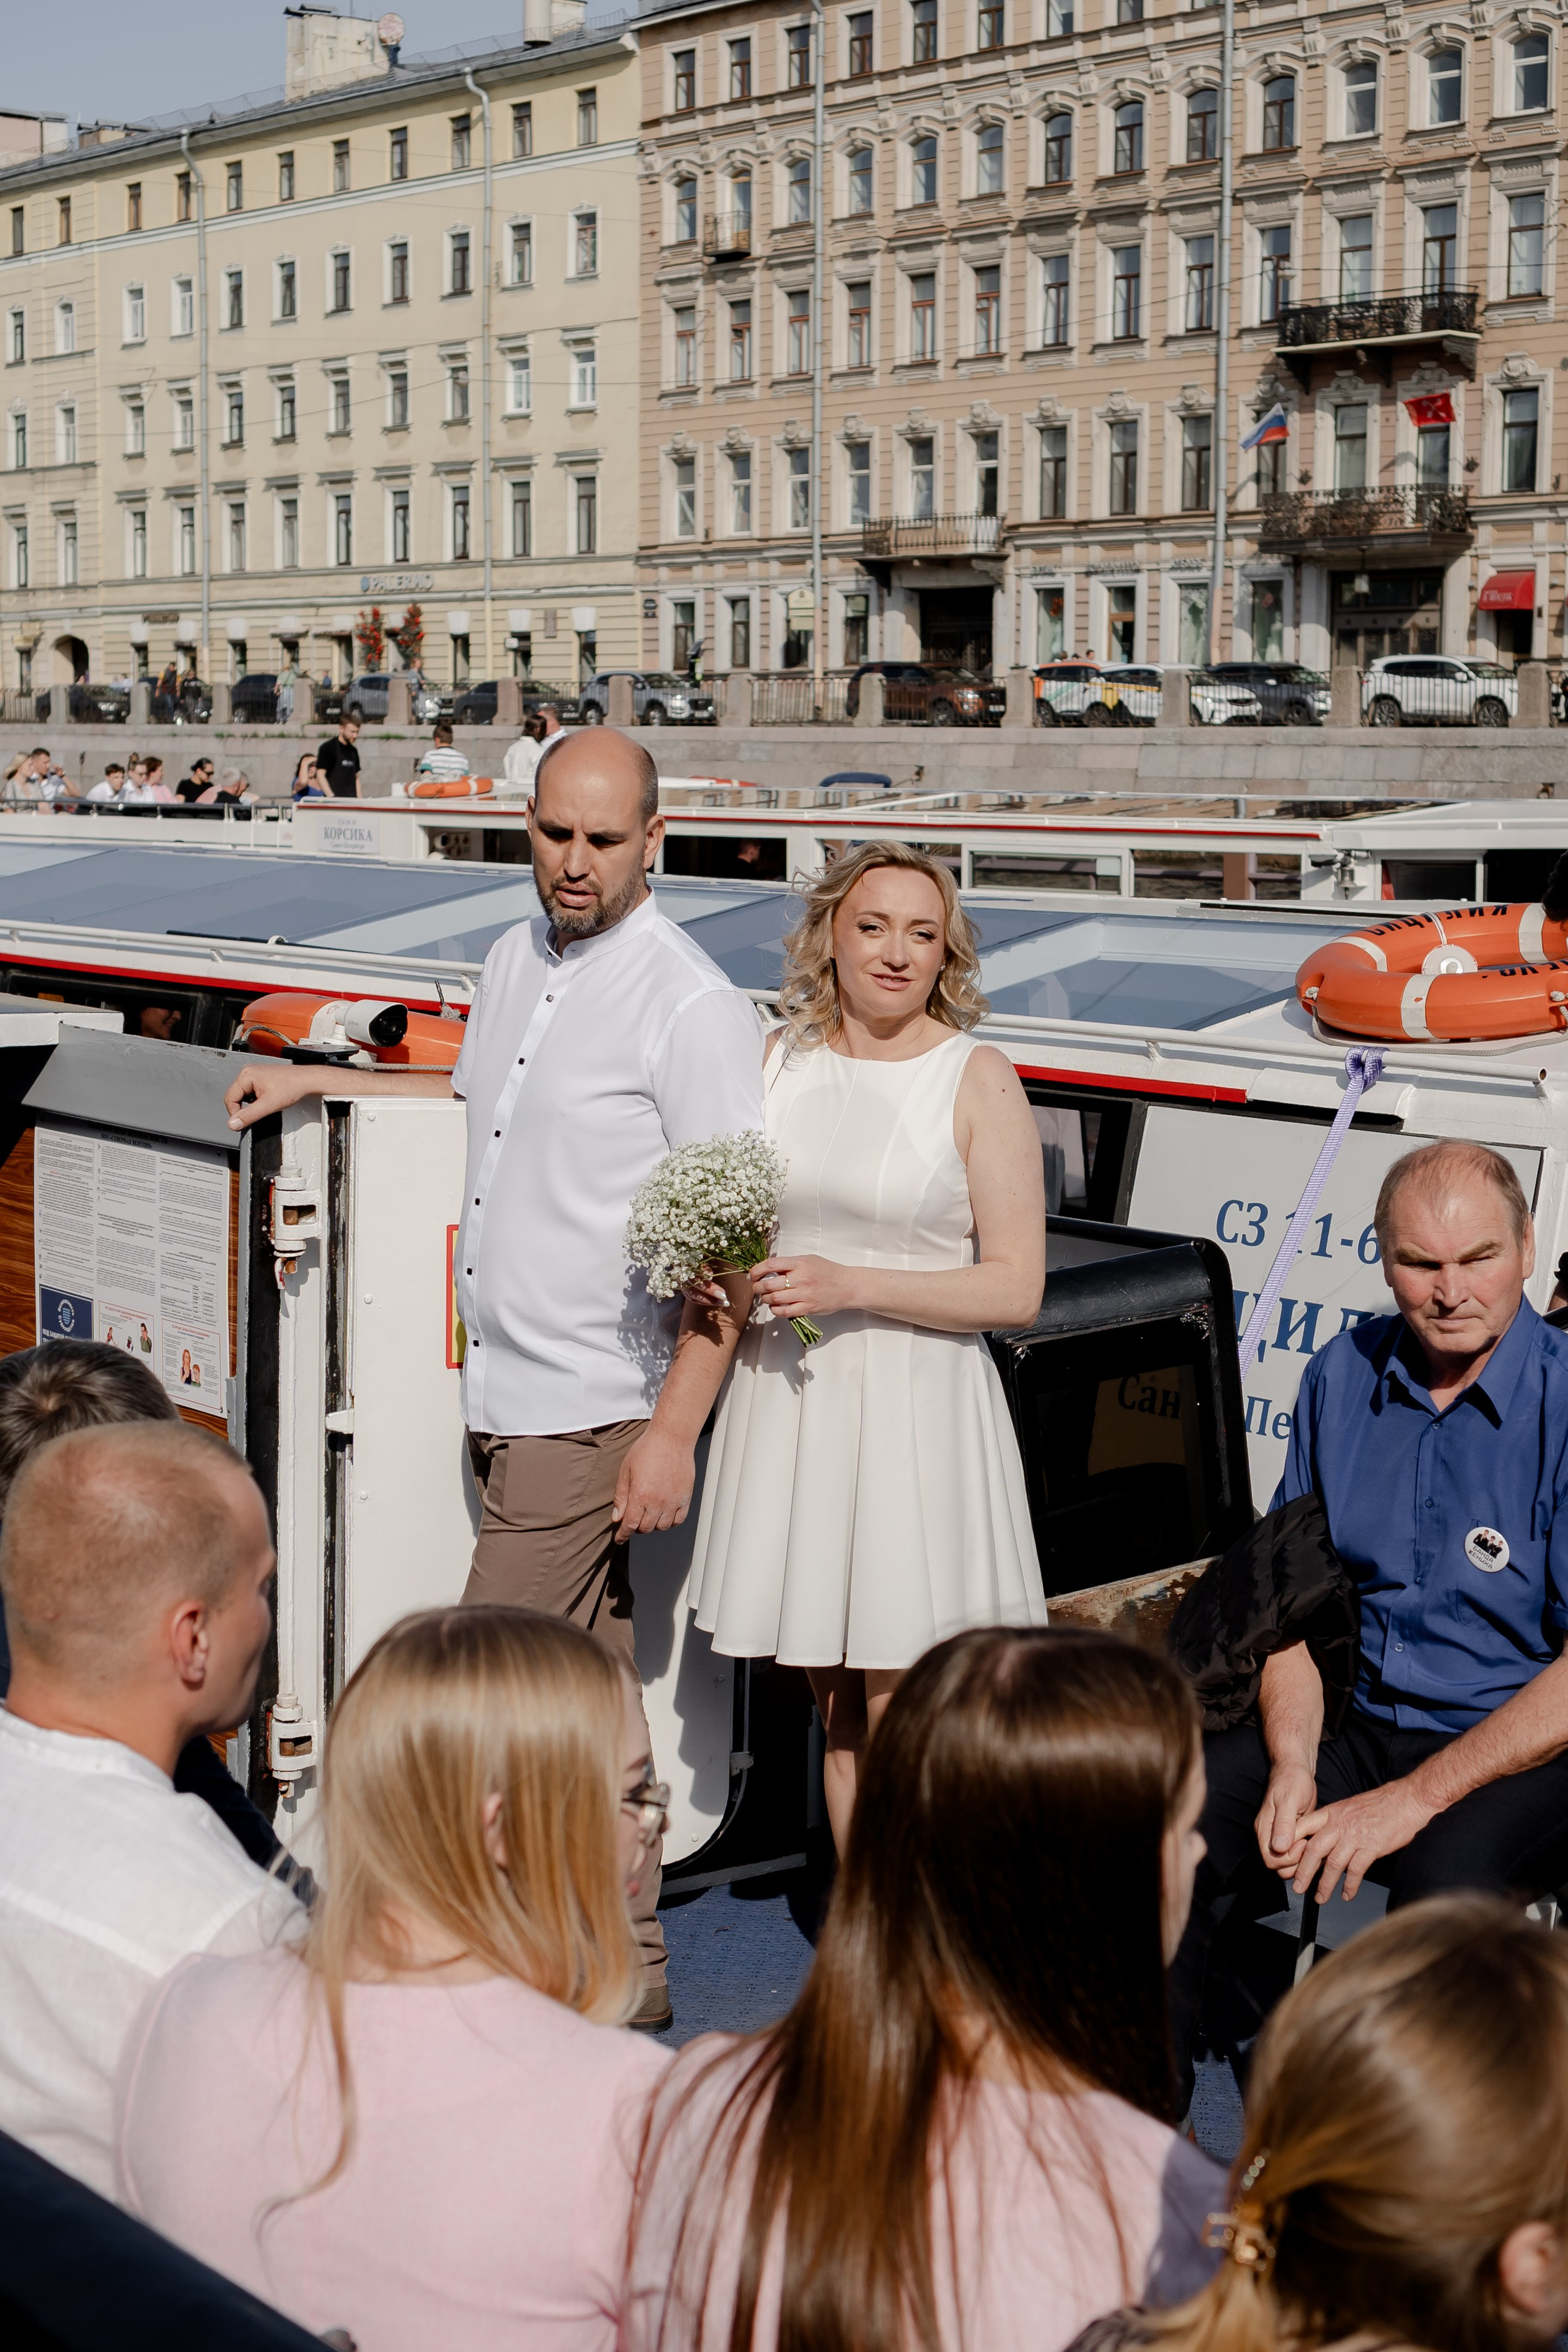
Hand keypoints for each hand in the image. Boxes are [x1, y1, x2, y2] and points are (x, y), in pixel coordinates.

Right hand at [224, 1062, 323, 1131]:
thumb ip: (249, 1115)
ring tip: (266, 1104)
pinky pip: (251, 1092)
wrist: (307, 1081)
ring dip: (251, 1104)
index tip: (244, 1121)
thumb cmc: (293, 1087)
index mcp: (246, 1074)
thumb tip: (233, 1124)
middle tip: (259, 1112)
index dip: (235, 1113)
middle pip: (235, 1096)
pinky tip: (268, 1100)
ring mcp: (254, 1073)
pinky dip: (256, 1100)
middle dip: (244, 1108)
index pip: (229, 1098)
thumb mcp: (268, 1105)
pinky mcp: (261, 1077)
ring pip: (243, 1095)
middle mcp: (248, 1071)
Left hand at [611, 1427, 696, 1542]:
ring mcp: (673, 1501)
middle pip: (645, 1528)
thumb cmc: (647, 1450)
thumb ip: (621, 1496)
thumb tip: (617, 1517)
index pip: (630, 1525)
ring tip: (649, 1514)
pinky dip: (670, 1521)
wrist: (671, 1438)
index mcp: (640, 1495)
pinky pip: (678, 1520)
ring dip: (653, 1524)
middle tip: (634, 1518)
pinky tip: (664, 1514)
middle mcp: (657, 1502)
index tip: (620, 1538)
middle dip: (636, 1526)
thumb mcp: (626, 1471)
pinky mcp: (685, 1497)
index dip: (623, 1535)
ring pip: (662, 1526)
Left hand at [751, 1254, 859, 1321]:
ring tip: (766, 1297)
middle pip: (769, 1284)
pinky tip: (775, 1307)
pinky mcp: (808, 1308)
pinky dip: (775, 1310)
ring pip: (774, 1299)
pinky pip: (785, 1311)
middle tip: (756, 1288)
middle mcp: (802, 1278)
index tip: (752, 1275)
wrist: (847, 1286)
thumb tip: (768, 1269)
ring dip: (765, 1299)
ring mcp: (805, 1294)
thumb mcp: (809, 1260)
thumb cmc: (827, 1271)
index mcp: (800, 1263)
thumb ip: (790, 1264)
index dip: (757, 1270)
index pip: (771, 1265)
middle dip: (757, 1287)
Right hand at [1255, 1762, 1316, 1875]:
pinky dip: (1306, 1855)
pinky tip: (1315, 1842)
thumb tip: (1279, 1847)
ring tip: (1314, 1842)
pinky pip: (1296, 1856)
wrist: (1296, 1771)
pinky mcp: (1291, 1837)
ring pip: (1288, 1865)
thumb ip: (1283, 1823)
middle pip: (1279, 1867)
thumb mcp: (1289, 1799)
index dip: (1288, 1859)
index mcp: (1264, 1829)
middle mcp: (1269, 1837)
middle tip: (1310, 1844)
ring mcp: (1280, 1838)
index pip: (1270, 1860)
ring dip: (1302, 1860)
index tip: (1304, 1843)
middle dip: (1296, 1863)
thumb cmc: (1292, 1781)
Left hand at [1287, 1778, 1435, 1905]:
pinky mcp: (1371, 1847)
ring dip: (1324, 1884)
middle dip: (1303, 1871)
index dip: (1291, 1845)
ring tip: (1320, 1897)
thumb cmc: (1381, 1804)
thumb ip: (1335, 1821)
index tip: (1285, 1860)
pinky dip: (1350, 1885)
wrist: (1407, 1800)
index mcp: (1332, 1813)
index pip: (1303, 1828)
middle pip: (1313, 1849)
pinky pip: (1356, 1870)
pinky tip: (1347, 1894)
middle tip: (1297, 1887)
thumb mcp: (1350, 1806)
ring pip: (1333, 1863)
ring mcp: (1355, 1835)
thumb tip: (1324, 1836)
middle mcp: (1340, 1824)